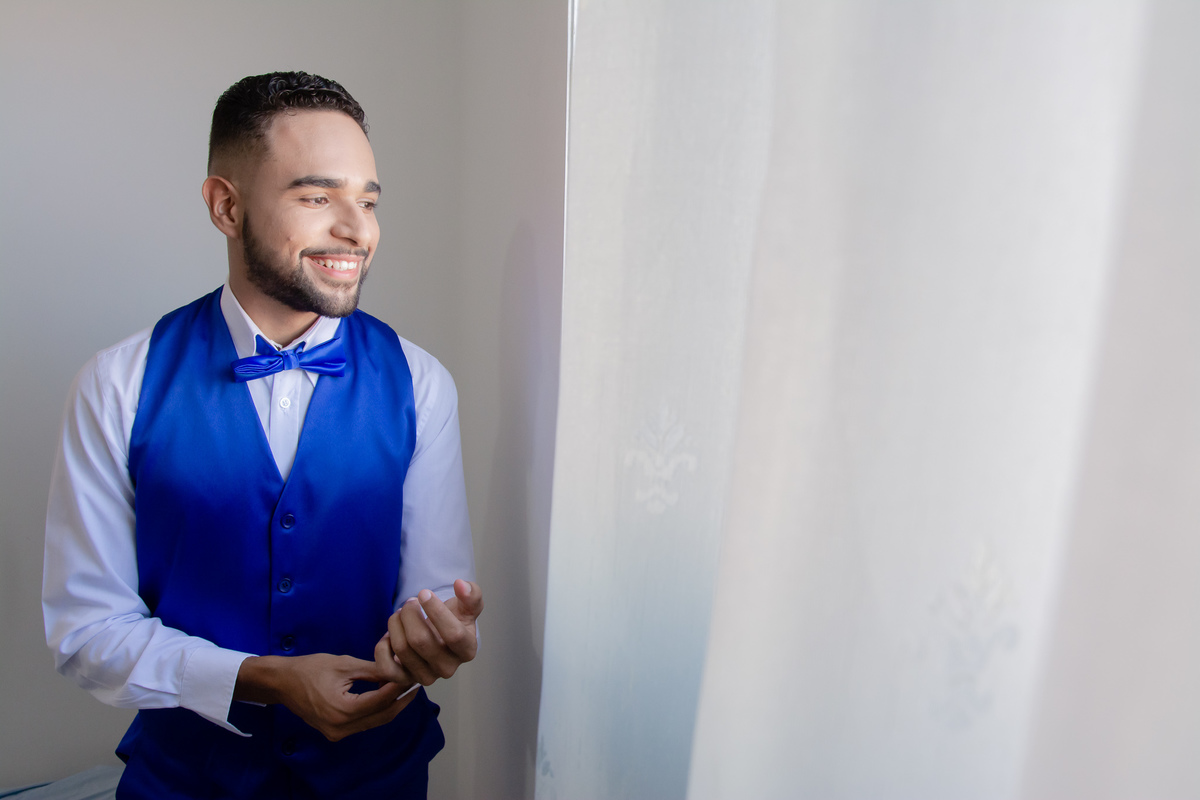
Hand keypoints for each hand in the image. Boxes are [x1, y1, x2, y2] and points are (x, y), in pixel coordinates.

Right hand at [235, 653, 415, 741]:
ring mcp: (337, 733)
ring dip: (391, 706)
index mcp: (342, 710)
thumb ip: (373, 670)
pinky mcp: (335, 732)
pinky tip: (386, 696)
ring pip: (375, 721)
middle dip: (401, 700)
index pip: (381, 700)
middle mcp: (341, 727)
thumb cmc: (310, 669)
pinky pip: (364, 723)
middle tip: (416, 684)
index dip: (399, 687)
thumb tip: (398, 668)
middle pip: (382, 716)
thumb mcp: (345, 664)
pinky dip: (377, 711)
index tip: (413, 674)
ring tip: (405, 688)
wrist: (282, 683)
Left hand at [385, 579, 482, 685]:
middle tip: (410, 602)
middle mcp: (448, 668)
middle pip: (420, 640)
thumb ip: (471, 594)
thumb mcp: (467, 606)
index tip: (424, 593)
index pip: (453, 634)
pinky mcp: (404, 680)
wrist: (439, 637)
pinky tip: (390, 634)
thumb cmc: (453, 620)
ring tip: (400, 613)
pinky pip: (385, 667)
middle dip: (409, 613)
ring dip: (395, 623)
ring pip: (402, 649)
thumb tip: (461, 585)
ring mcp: (426, 677)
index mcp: (467, 650)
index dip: (436, 611)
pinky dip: (382, 646)